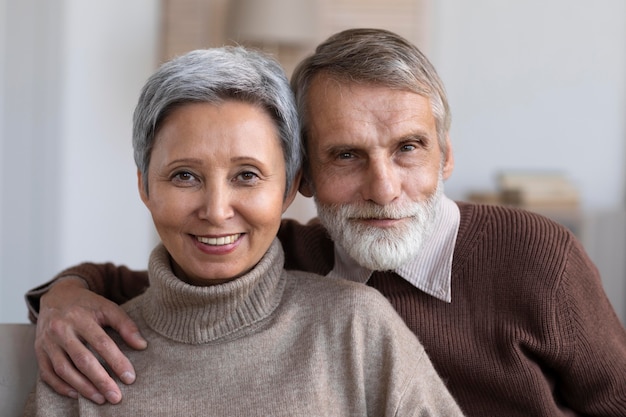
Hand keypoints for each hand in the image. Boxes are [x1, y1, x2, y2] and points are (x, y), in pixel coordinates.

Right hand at [35, 277, 147, 403]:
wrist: (56, 296)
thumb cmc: (86, 305)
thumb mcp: (107, 307)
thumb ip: (125, 325)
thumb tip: (142, 345)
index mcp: (80, 317)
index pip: (101, 343)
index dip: (117, 361)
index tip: (130, 378)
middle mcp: (61, 330)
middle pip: (82, 359)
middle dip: (100, 380)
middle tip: (116, 396)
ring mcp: (47, 342)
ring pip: (64, 369)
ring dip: (82, 387)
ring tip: (100, 399)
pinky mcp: (38, 351)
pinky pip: (47, 374)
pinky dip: (61, 387)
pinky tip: (77, 395)